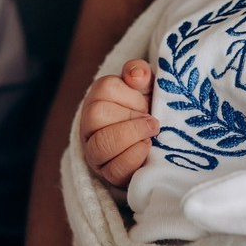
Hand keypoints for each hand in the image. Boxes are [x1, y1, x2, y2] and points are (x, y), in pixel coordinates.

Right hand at [79, 60, 158, 185]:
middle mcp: (90, 123)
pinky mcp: (106, 174)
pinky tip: (147, 150)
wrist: (156, 140)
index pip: (105, 88)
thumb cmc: (148, 107)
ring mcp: (94, 150)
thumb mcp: (147, 85)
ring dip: (132, 138)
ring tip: (151, 136)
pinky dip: (134, 159)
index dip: (131, 96)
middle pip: (96, 115)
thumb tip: (135, 76)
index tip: (147, 103)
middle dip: (131, 120)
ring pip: (99, 145)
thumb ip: (140, 72)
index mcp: (98, 96)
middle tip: (153, 123)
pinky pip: (113, 171)